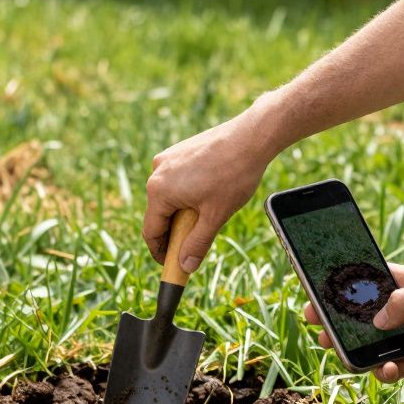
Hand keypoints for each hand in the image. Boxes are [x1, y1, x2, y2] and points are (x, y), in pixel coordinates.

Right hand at [144, 109, 279, 271]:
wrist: (252, 137)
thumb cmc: (234, 175)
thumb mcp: (215, 216)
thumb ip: (197, 244)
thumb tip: (185, 266)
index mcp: (159, 191)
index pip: (151, 231)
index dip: (161, 253)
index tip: (172, 264)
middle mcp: (157, 172)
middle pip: (159, 213)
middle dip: (175, 231)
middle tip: (193, 244)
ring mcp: (168, 158)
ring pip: (169, 197)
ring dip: (183, 212)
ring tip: (208, 215)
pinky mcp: (179, 151)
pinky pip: (177, 180)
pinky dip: (187, 194)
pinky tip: (209, 194)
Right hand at [305, 264, 403, 383]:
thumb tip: (376, 321)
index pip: (370, 280)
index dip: (344, 285)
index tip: (319, 289)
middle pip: (363, 315)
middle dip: (338, 319)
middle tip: (316, 324)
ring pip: (371, 344)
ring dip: (353, 348)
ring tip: (336, 350)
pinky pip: (390, 369)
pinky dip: (381, 372)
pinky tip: (385, 370)